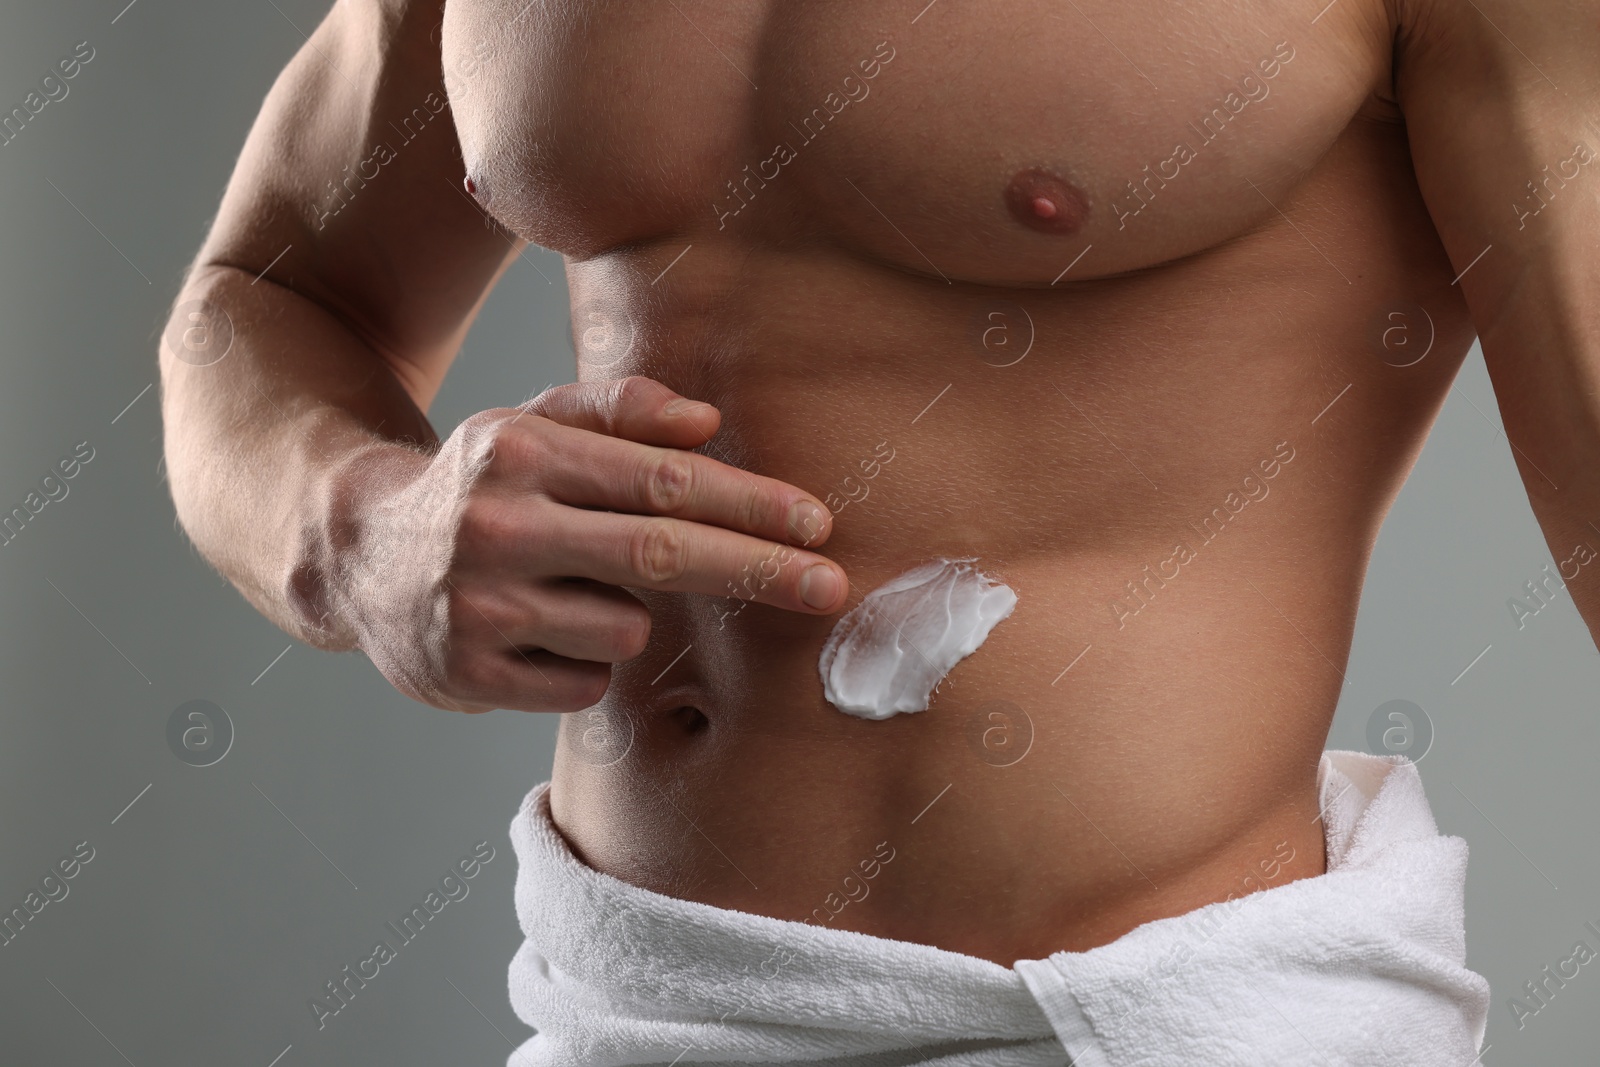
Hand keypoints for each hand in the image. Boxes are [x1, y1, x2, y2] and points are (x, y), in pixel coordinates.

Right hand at [326, 376, 845, 712]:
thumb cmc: (478, 485)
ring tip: (574, 592)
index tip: (817, 525)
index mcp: (523, 451)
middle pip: (661, 554)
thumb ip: (620, 411)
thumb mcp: (534, 423)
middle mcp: (497, 525)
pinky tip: (543, 634)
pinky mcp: (468, 675)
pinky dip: (586, 663)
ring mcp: (479, 607)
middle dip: (758, 571)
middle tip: (831, 587)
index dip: (749, 505)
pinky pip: (584, 685)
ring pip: (624, 629)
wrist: (355, 552)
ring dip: (630, 617)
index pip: (663, 480)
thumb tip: (706, 423)